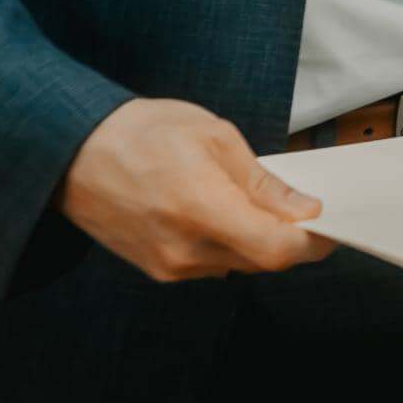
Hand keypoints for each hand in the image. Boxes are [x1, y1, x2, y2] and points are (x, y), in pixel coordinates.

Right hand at [59, 97, 334, 282]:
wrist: (73, 153)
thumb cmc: (141, 133)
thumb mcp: (214, 137)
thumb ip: (261, 182)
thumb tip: (301, 210)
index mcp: (200, 209)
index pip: (275, 249)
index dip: (312, 243)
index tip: (330, 226)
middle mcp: (183, 248)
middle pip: (261, 260)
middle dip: (289, 238)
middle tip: (301, 207)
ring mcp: (167, 265)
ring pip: (238, 264)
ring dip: (258, 240)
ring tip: (253, 201)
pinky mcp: (156, 269)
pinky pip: (211, 265)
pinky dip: (229, 244)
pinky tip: (223, 213)